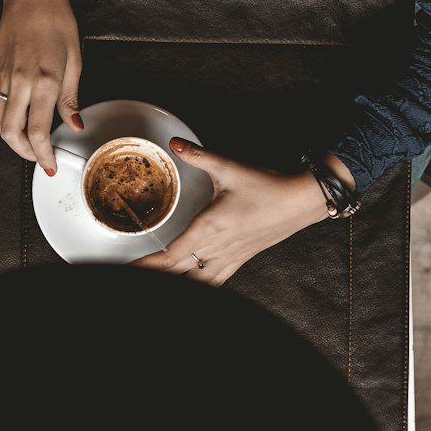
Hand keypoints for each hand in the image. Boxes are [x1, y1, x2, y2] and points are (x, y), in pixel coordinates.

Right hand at [0, 0, 83, 171]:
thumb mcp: (75, 60)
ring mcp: (2, 77)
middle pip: (12, 136)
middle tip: (40, 158)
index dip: (44, 156)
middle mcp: (19, 83)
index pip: (39, 133)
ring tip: (29, 142)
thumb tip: (74, 125)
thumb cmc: (56, 20)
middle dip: (26, 154)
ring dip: (12, 140)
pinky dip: (4, 118)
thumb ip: (71, 98)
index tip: (51, 165)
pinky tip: (19, 115)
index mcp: (44, 81)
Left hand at [130, 138, 331, 285]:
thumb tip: (174, 143)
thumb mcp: (229, 167)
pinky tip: (193, 286)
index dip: (146, 266)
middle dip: (154, 276)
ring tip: (157, 284)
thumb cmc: (267, 186)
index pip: (169, 256)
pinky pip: (216, 282)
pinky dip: (201, 287)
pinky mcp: (241, 259)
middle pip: (177, 274)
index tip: (128, 269)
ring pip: (197, 283)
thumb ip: (198, 156)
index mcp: (209, 228)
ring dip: (176, 284)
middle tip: (134, 275)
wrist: (302, 201)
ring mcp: (229, 257)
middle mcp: (216, 248)